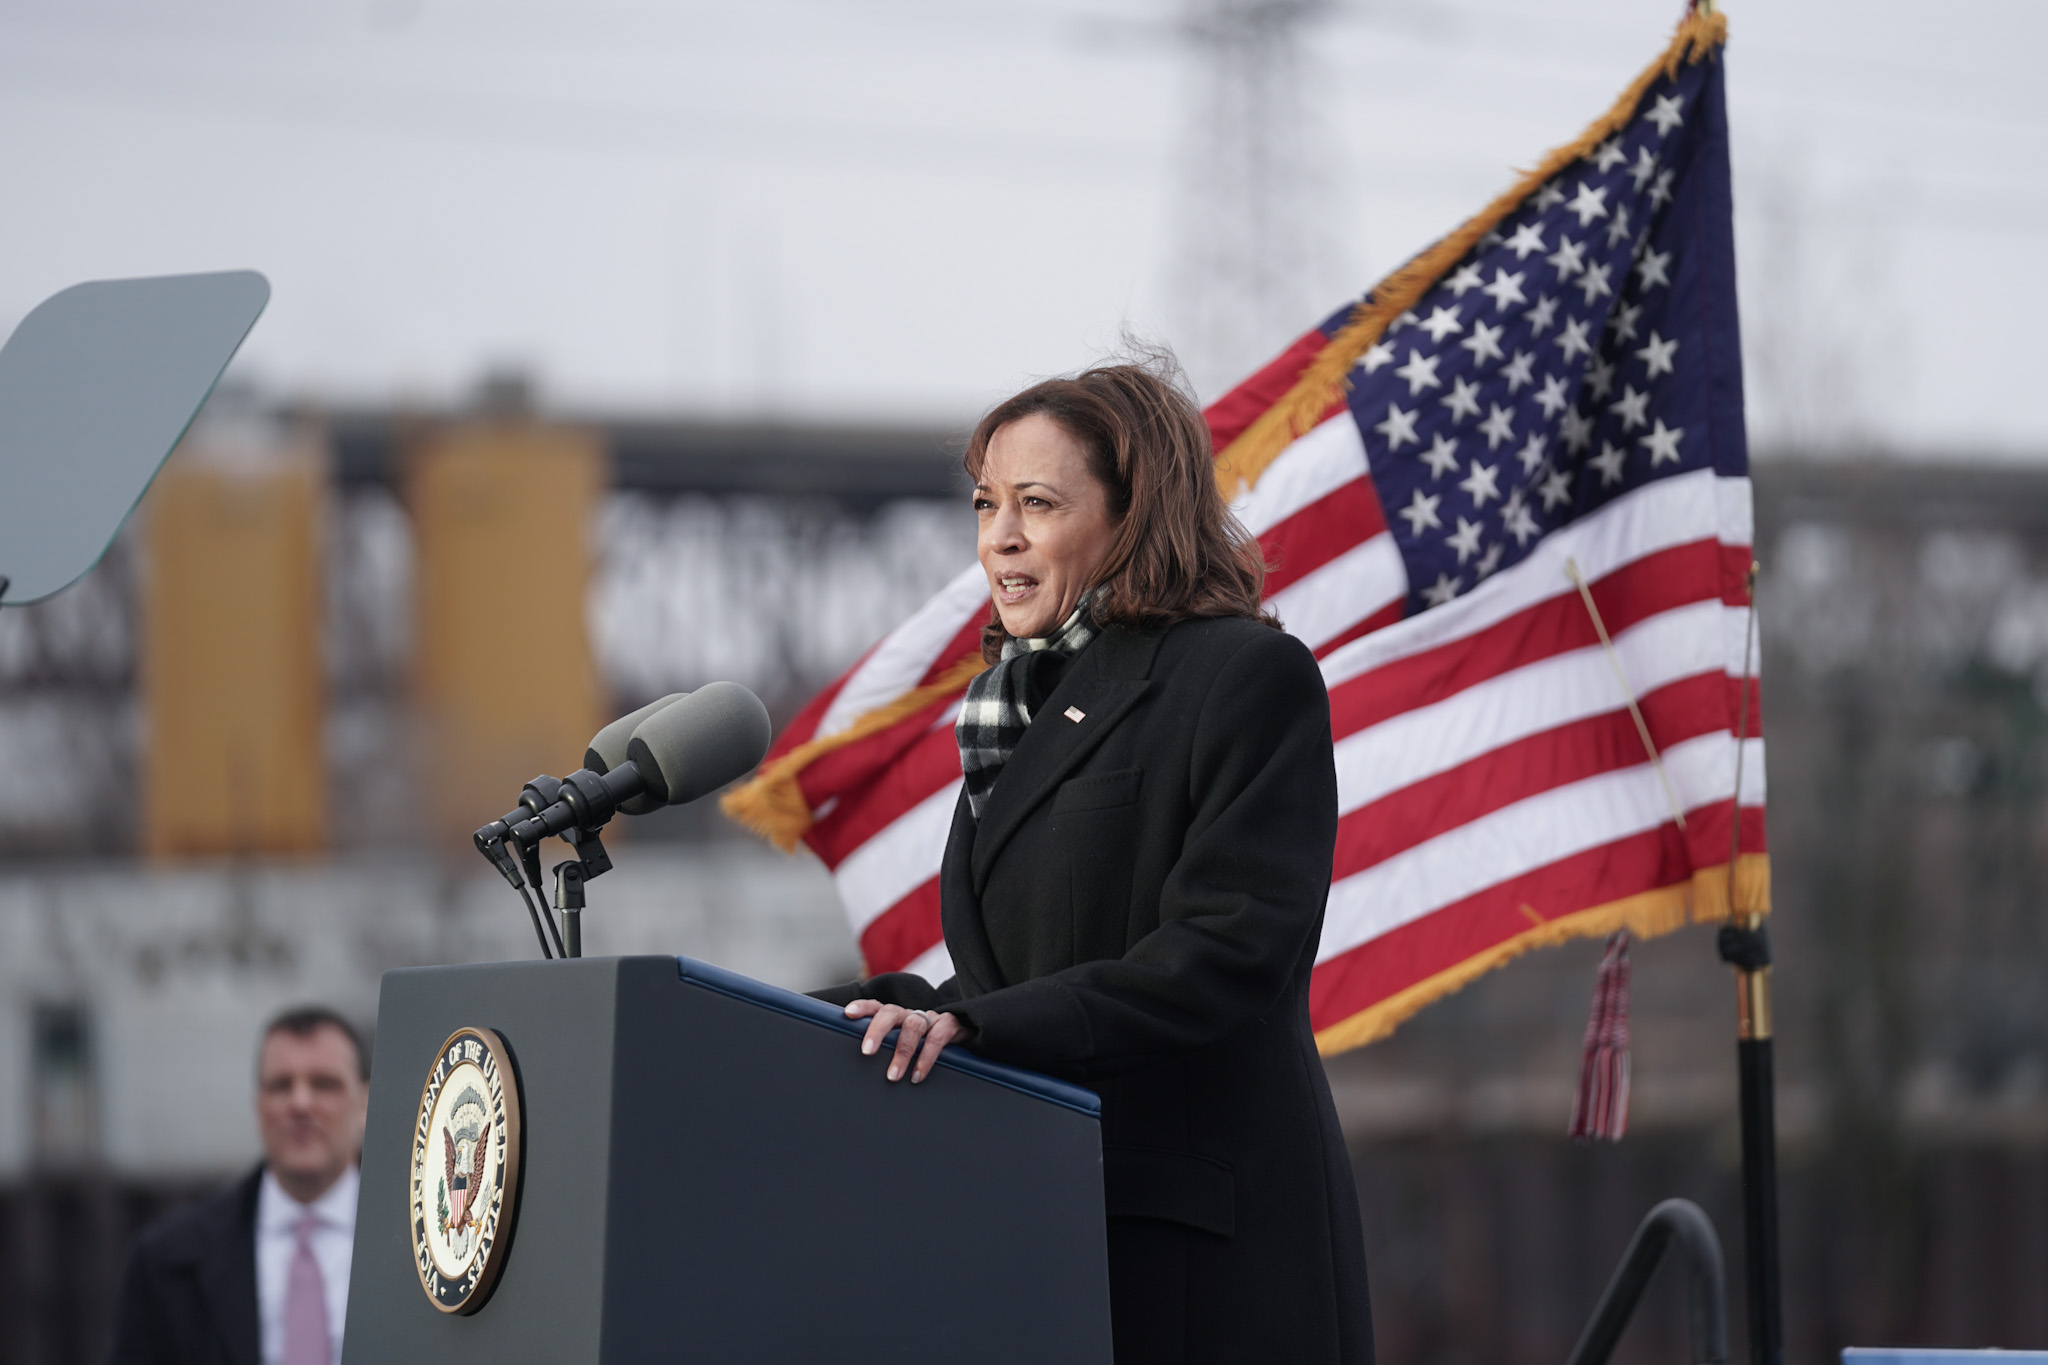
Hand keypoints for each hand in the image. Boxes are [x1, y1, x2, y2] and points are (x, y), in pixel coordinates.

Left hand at [843, 1000, 968, 1083]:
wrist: (966, 1034)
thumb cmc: (927, 1045)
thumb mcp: (905, 1044)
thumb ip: (889, 1049)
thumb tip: (860, 1071)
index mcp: (897, 1016)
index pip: (877, 1006)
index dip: (863, 1007)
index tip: (848, 1014)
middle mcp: (911, 1014)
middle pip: (891, 1012)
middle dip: (877, 1030)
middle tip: (867, 1052)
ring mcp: (931, 1018)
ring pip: (913, 1026)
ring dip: (902, 1052)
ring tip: (893, 1076)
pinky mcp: (951, 1025)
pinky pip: (937, 1038)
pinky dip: (926, 1058)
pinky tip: (917, 1075)